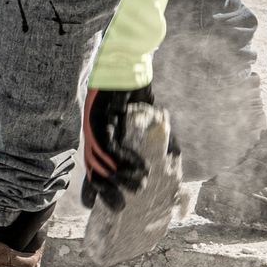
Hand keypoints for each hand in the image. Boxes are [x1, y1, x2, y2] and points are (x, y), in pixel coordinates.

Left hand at [80, 86, 177, 213]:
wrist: (130, 59)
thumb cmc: (136, 87)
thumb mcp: (147, 119)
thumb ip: (157, 139)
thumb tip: (175, 161)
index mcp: (101, 135)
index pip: (93, 165)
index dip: (92, 189)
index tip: (95, 208)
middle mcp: (93, 132)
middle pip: (92, 169)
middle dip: (105, 192)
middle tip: (121, 208)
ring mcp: (93, 125)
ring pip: (99, 162)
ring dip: (120, 179)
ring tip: (140, 186)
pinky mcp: (99, 117)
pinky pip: (108, 146)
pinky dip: (124, 160)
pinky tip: (140, 166)